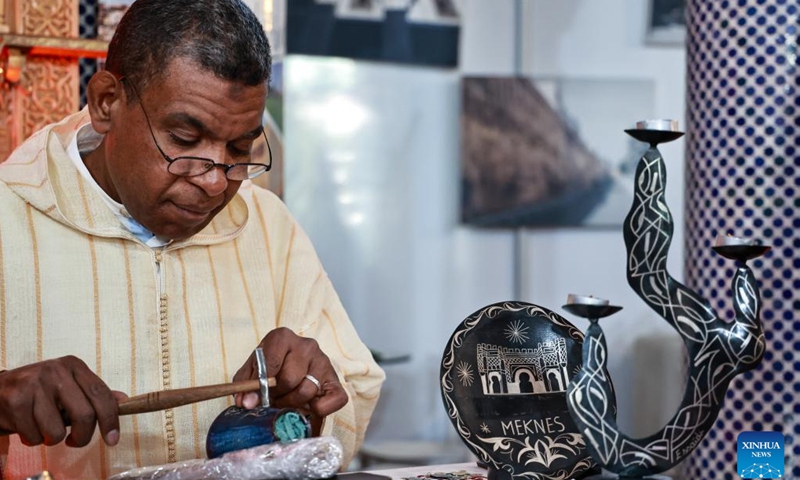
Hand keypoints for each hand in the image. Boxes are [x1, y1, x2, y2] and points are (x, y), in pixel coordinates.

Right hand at [0, 356, 125, 447]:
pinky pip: (35, 436)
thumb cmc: (38, 391)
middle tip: (74, 441)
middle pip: (85, 415)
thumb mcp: (67, 385)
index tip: (112, 439)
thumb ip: (92, 393)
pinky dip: (33, 439)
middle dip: (82, 437)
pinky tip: (27, 426)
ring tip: (43, 427)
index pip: (100, 393)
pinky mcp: (16, 400)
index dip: (111, 419)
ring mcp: (34, 384)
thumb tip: (123, 400)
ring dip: (51, 439)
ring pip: (58, 431)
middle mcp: (56, 370)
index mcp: (73, 365)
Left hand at [232, 327, 347, 417]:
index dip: (260, 386)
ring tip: (286, 401)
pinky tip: (307, 406)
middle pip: (289, 379)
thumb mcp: (253, 371)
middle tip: (272, 399)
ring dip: (292, 404)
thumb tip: (245, 402)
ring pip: (306, 391)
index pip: (271, 363)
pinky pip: (330, 401)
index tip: (252, 400)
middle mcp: (307, 345)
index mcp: (283, 337)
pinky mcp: (336, 381)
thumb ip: (245, 385)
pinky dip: (317, 410)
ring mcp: (324, 362)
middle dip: (277, 396)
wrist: (296, 369)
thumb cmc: (271, 369)